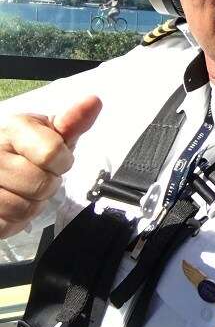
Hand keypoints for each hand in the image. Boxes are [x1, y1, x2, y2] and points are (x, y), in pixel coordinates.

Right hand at [0, 96, 101, 237]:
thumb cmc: (28, 146)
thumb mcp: (50, 131)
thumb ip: (73, 122)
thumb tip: (94, 102)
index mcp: (13, 129)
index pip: (51, 153)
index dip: (62, 162)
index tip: (56, 159)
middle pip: (40, 185)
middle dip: (49, 184)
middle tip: (39, 175)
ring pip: (23, 209)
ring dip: (32, 204)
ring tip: (25, 189)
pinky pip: (6, 225)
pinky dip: (15, 220)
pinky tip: (12, 202)